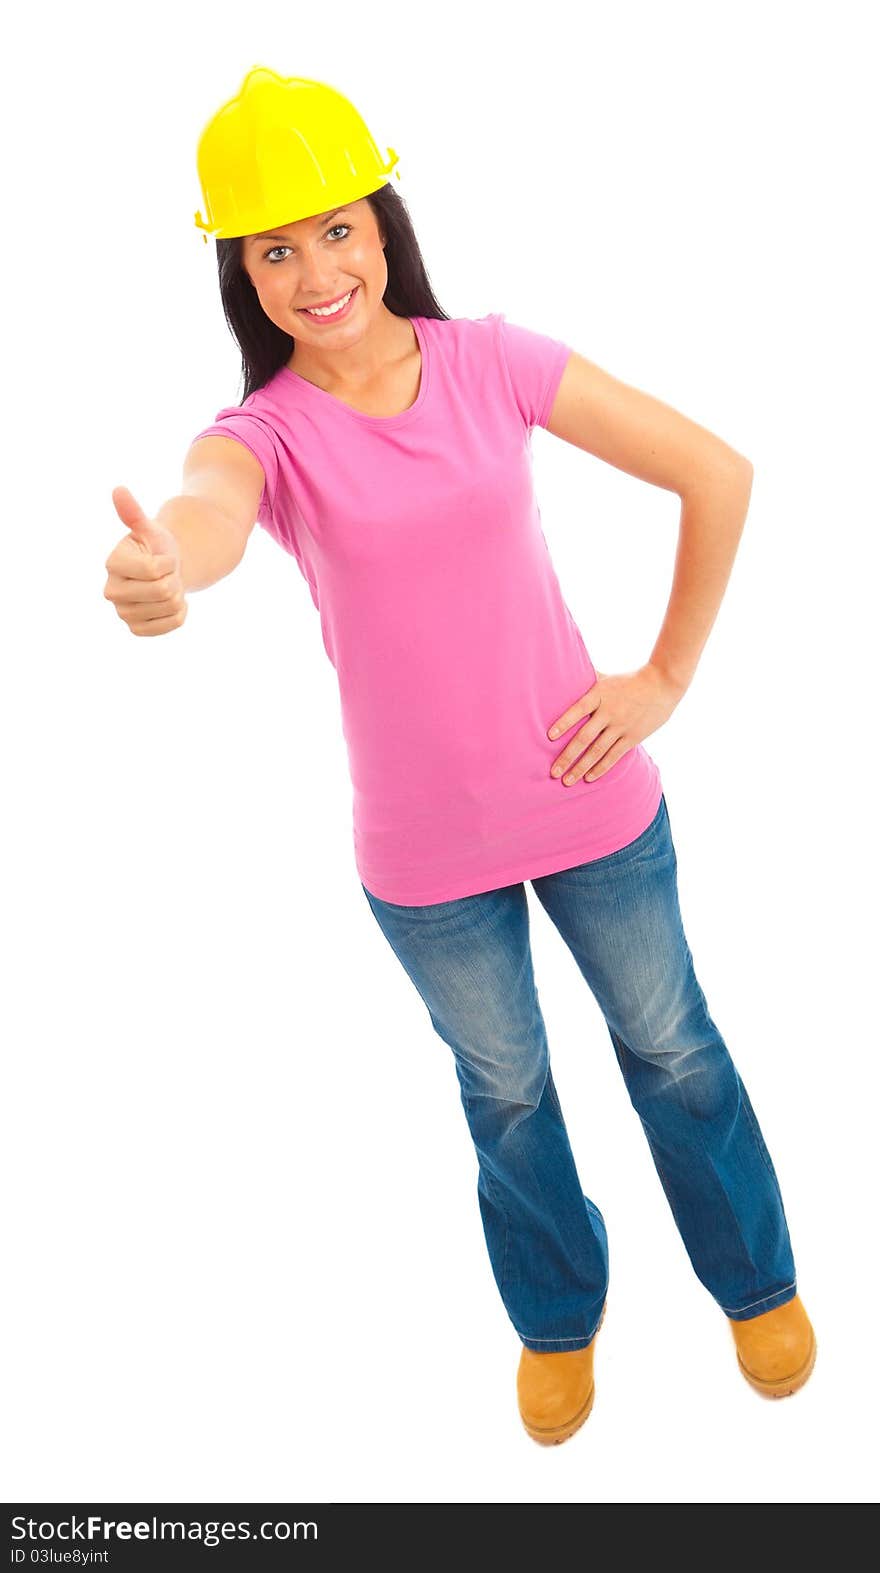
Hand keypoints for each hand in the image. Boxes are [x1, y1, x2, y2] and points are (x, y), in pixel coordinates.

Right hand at [104, 486, 185, 636]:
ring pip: (171, 607)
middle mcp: (111, 591)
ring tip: (166, 586)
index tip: (163, 558)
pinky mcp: (136, 629)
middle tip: (167, 574)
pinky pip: (172, 624)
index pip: (154, 570)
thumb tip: (118, 490)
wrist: (164, 572)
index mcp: (112, 563)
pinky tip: (169, 603)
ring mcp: (122, 613)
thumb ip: (134, 513)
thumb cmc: (156, 547)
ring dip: (178, 595)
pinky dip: (180, 612)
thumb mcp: (150, 528)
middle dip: (174, 579)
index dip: (168, 562)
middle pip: (163, 591)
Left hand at [546, 663, 682, 784]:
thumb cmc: (629, 680)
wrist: (662, 684)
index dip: (564, 723)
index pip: (577, 710)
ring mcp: (621, 726)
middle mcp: (609, 712)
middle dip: (567, 756)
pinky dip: (600, 768)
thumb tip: (564, 669)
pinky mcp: (633, 737)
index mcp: (599, 695)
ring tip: (567, 781)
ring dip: (581, 767)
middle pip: (584, 737)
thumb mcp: (606, 678)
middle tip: (553, 772)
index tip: (549, 737)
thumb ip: (586, 680)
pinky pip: (614, 755)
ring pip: (597, 751)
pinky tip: (588, 778)